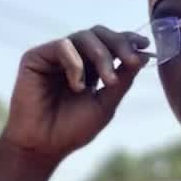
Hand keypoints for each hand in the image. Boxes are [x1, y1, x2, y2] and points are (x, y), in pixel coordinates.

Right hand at [2, 26, 149, 164]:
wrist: (42, 147)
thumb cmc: (71, 130)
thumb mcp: (105, 105)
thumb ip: (122, 80)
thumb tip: (142, 56)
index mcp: (89, 67)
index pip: (109, 44)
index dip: (127, 40)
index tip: (145, 44)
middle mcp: (71, 57)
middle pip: (99, 34)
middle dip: (119, 44)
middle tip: (132, 61)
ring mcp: (53, 56)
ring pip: (83, 36)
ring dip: (102, 55)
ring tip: (109, 81)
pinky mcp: (36, 57)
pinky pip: (63, 46)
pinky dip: (76, 63)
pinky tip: (77, 86)